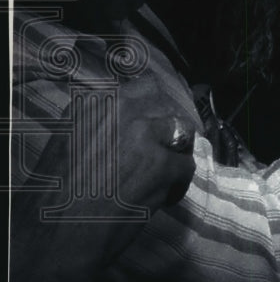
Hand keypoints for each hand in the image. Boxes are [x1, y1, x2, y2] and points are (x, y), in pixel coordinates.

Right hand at [11, 88, 196, 278]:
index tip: (152, 126)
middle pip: (167, 107)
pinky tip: (161, 199)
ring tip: (163, 177)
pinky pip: (186, 166)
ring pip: (183, 133)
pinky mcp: (163, 164)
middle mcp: (123, 108)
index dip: (153, 109)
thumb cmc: (54, 193)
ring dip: (176, 154)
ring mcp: (146, 134)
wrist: (52, 233)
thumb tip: (133, 119)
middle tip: (161, 153)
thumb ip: (103, 123)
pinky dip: (178, 185)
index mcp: (97, 102)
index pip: (144, 87)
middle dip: (167, 130)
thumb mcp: (69, 140)